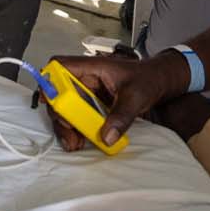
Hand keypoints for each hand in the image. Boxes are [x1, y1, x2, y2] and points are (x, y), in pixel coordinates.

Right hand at [46, 51, 189, 151]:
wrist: (159, 83)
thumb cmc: (147, 79)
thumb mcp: (136, 96)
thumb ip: (122, 116)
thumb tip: (107, 136)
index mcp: (92, 68)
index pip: (60, 66)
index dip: (49, 79)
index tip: (50, 100)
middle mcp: (85, 79)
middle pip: (58, 92)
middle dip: (59, 113)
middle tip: (68, 132)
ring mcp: (88, 93)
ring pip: (66, 107)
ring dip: (66, 126)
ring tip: (73, 144)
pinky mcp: (92, 106)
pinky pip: (78, 117)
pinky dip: (76, 130)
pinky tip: (80, 142)